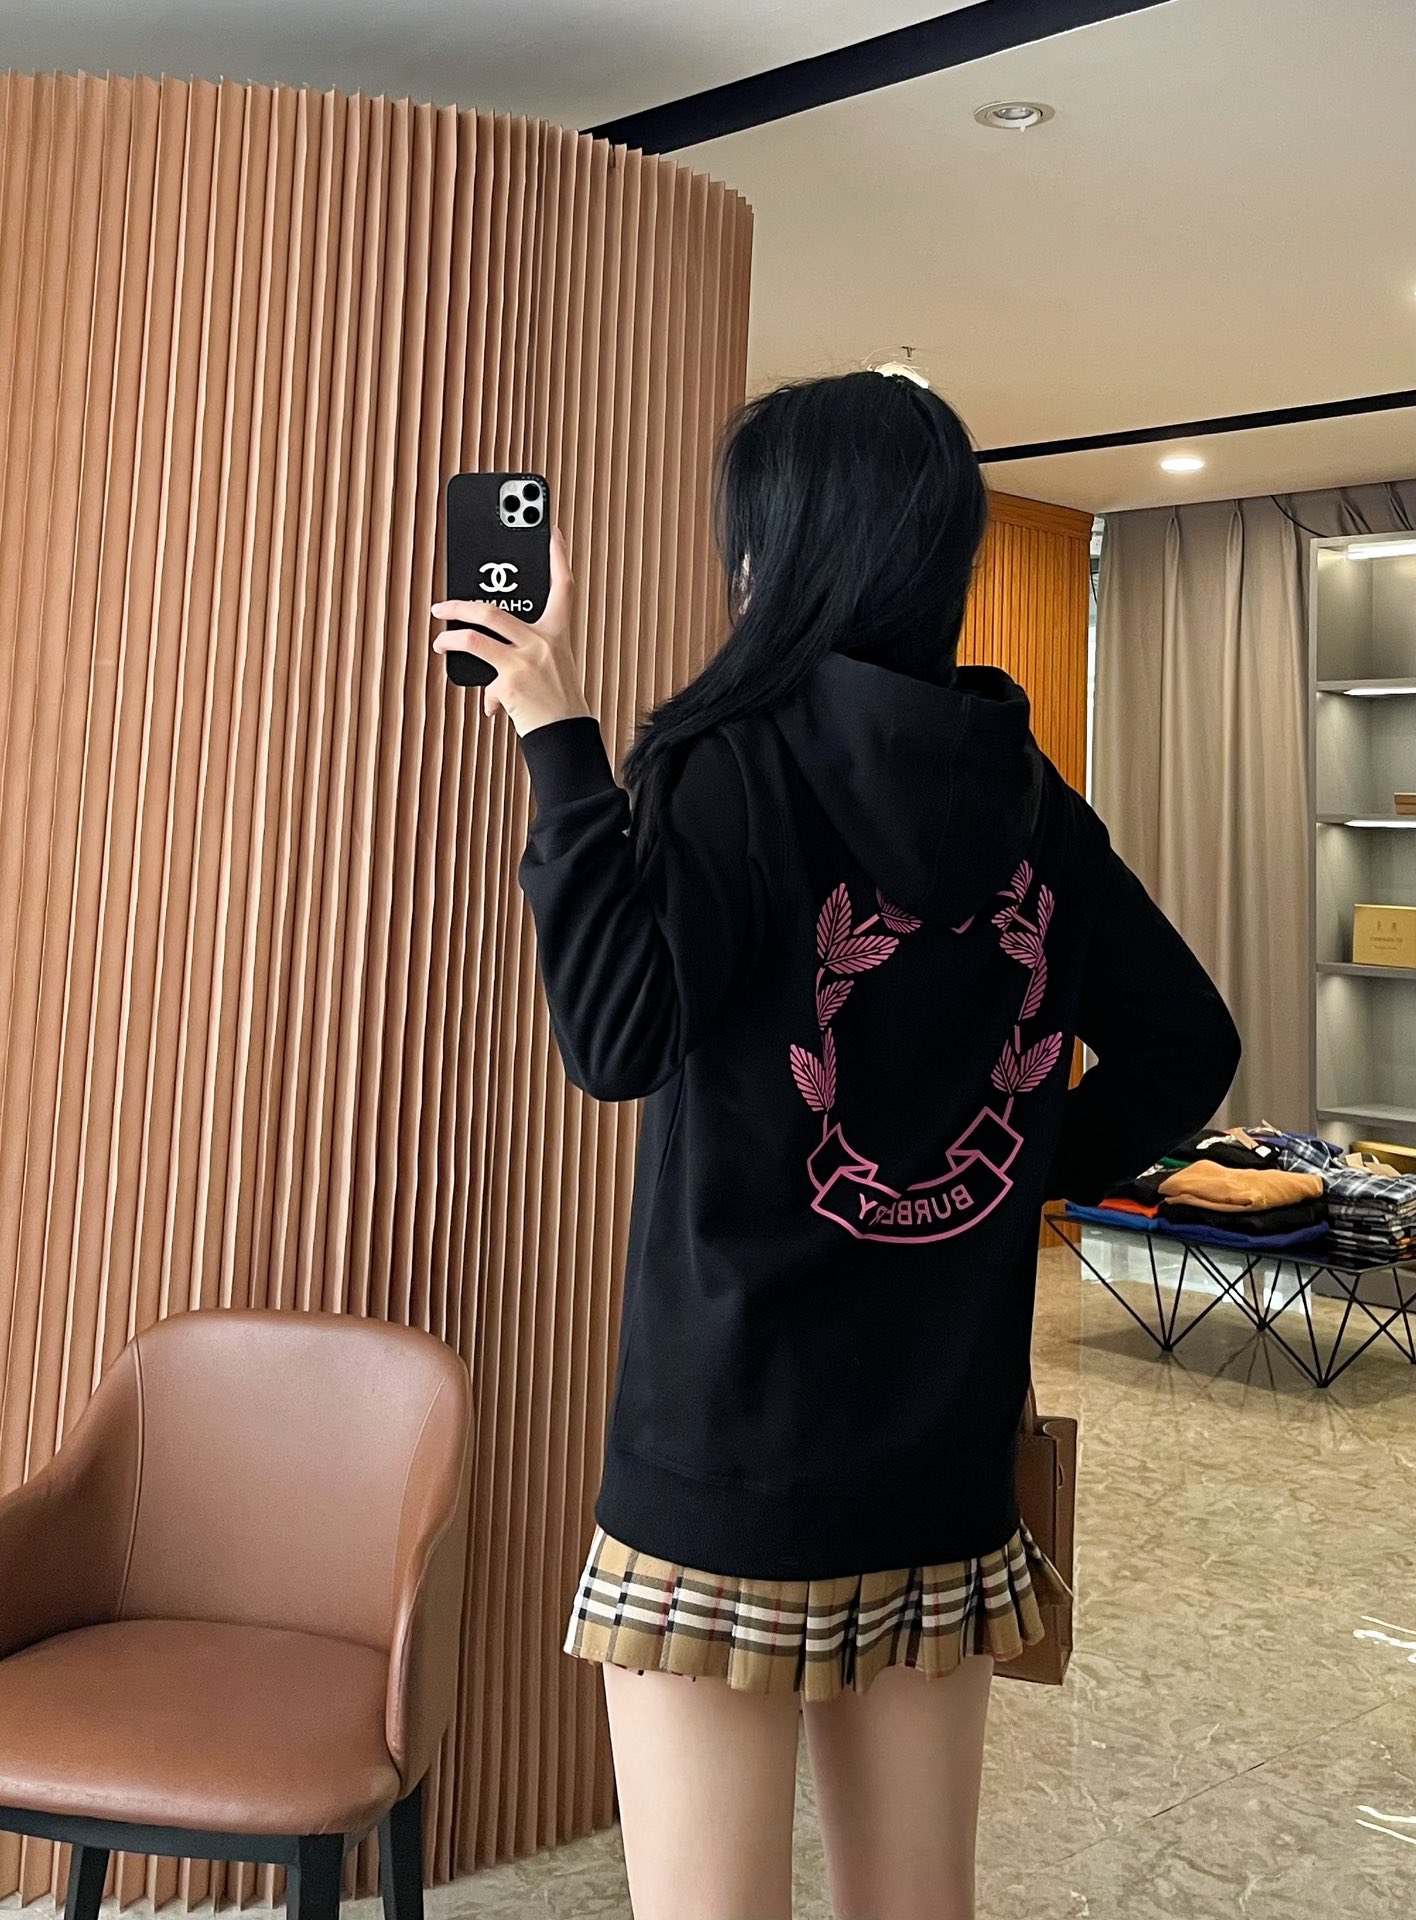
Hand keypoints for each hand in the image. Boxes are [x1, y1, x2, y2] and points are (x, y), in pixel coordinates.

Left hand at [431, 526, 590, 734]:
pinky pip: (481, 671)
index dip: (557, 555)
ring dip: (452, 635)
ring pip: (477, 632)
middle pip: (494, 609)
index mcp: (559, 634)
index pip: (562, 586)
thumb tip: (488, 675)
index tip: (549, 531)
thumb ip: (520, 660)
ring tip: (441, 639)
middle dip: (461, 605)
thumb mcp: (549, 672)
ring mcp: (526, 658)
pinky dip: (478, 684)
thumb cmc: (558, 705)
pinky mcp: (512, 679)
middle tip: (443, 607)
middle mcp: (544, 641)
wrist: (566, 736)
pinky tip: (482, 695)